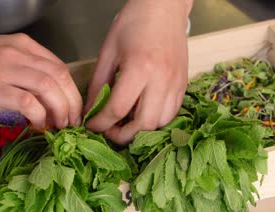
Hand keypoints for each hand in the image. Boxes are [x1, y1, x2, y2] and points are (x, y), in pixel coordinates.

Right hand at [0, 33, 81, 128]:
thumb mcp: (3, 57)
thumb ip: (25, 71)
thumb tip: (45, 101)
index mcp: (24, 46)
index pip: (60, 68)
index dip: (72, 92)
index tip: (73, 111)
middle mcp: (19, 54)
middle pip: (60, 76)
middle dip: (72, 103)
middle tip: (72, 122)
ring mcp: (6, 69)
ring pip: (48, 87)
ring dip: (59, 109)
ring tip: (59, 125)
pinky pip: (27, 101)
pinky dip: (38, 115)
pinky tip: (37, 124)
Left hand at [85, 0, 192, 143]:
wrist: (164, 7)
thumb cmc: (133, 23)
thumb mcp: (108, 51)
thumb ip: (98, 84)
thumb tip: (90, 111)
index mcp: (139, 68)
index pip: (117, 110)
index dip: (101, 124)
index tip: (92, 126)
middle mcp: (162, 80)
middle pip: (144, 124)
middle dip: (123, 136)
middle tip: (109, 131)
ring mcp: (176, 83)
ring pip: (161, 123)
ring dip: (141, 130)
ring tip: (126, 122)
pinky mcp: (183, 84)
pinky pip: (172, 113)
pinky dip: (156, 120)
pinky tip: (142, 113)